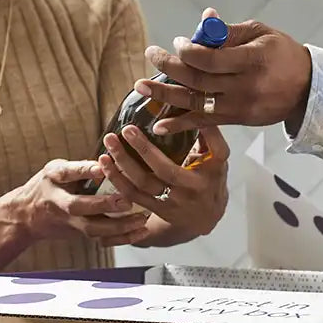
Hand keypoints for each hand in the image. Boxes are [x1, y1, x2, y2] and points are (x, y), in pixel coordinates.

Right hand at [0, 158, 150, 248]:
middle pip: (80, 207)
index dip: (84, 170)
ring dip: (119, 225)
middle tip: (126, 201)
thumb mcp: (56, 169)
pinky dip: (123, 238)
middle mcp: (61, 203)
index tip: (101, 167)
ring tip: (142, 217)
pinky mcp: (81, 233)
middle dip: (103, 205)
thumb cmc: (47, 186)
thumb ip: (79, 167)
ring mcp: (71, 222)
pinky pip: (102, 239)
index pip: (67, 173)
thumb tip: (105, 162)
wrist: (27, 216)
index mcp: (54, 180)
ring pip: (94, 228)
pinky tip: (142, 231)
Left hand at [97, 124, 229, 243]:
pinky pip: (133, 195)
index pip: (208, 150)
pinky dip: (117, 179)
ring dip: (123, 163)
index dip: (194, 132)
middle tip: (126, 129)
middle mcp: (194, 189)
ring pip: (144, 183)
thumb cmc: (210, 178)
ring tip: (110, 142)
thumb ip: (208, 135)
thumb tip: (191, 105)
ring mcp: (174, 202)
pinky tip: (106, 164)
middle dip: (143, 148)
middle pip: (166, 170)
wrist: (206, 217)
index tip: (162, 121)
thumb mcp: (217, 158)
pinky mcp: (158, 210)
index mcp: (213, 171)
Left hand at [139, 12, 312, 135]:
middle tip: (150, 54)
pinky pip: (204, 123)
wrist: (307, 88)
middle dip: (169, 68)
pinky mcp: (237, 120)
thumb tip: (202, 20)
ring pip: (196, 103)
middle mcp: (245, 87)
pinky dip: (180, 125)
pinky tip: (159, 126)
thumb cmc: (282, 54)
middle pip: (198, 80)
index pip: (210, 59)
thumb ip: (228, 31)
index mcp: (252, 61)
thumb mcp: (261, 34)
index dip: (188, 51)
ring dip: (165, 96)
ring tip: (140, 87)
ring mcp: (240, 107)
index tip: (177, 42)